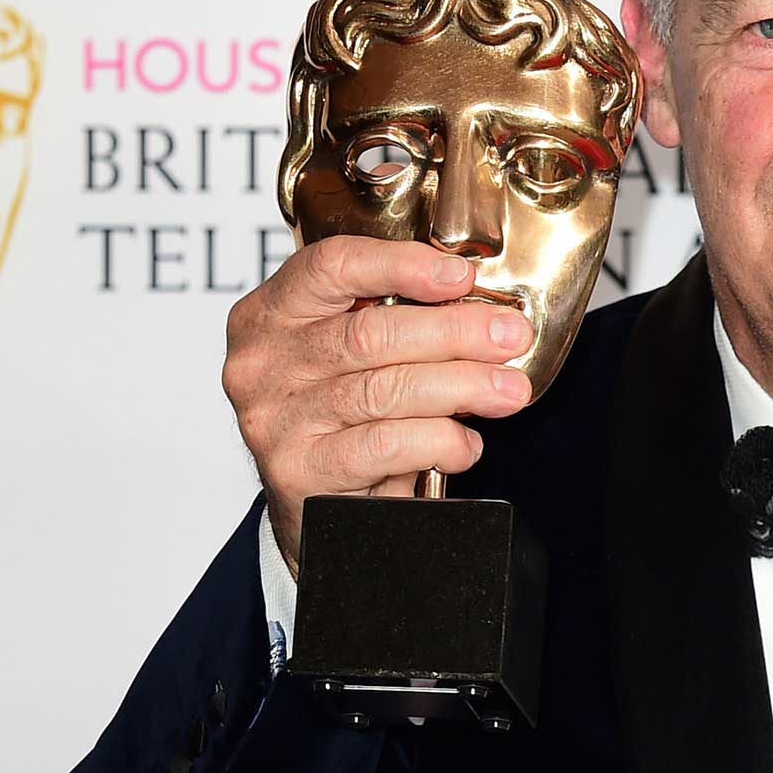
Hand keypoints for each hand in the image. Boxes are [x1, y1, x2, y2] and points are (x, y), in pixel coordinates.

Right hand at [222, 236, 534, 573]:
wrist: (312, 508)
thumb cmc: (342, 418)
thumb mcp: (354, 358)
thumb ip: (397, 322)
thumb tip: (484, 310)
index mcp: (270, 315)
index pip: (331, 267)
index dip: (401, 264)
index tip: (462, 277)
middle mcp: (262, 364)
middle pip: (369, 333)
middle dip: (454, 332)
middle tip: (510, 337)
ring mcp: (275, 420)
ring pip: (385, 390)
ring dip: (462, 386)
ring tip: (508, 390)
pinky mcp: (299, 472)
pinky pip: (385, 445)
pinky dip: (438, 441)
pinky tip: (465, 444)